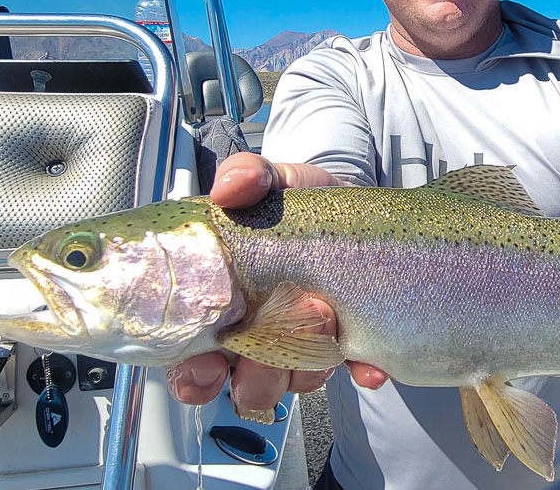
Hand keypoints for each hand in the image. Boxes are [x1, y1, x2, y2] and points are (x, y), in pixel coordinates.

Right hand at [167, 152, 389, 409]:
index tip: (206, 367)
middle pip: (244, 384)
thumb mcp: (271, 181)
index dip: (194, 374)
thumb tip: (227, 190)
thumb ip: (247, 176)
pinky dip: (362, 370)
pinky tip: (368, 365)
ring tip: (325, 323)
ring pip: (295, 382)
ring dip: (306, 367)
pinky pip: (356, 373)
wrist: (353, 208)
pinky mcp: (352, 346)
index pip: (191, 360)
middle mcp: (258, 336)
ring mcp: (306, 344)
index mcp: (222, 307)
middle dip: (255, 380)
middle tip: (269, 355)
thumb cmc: (296, 204)